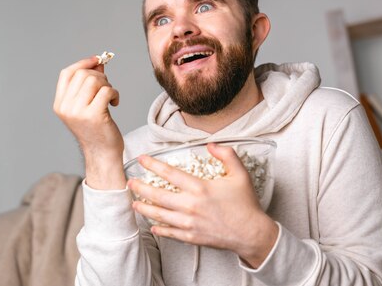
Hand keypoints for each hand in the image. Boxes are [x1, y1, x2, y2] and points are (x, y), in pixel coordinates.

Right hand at [53, 56, 124, 188]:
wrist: (102, 154)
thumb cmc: (97, 129)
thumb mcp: (88, 104)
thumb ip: (89, 84)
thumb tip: (98, 62)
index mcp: (60, 104)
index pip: (66, 73)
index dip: (83, 63)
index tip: (97, 60)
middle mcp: (66, 108)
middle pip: (83, 75)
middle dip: (100, 77)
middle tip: (107, 89)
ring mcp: (78, 112)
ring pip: (95, 81)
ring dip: (108, 85)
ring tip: (110, 97)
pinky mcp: (94, 116)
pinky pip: (106, 91)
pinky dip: (114, 94)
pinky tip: (114, 103)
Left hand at [128, 143, 278, 267]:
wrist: (251, 233)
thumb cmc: (245, 204)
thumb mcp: (240, 174)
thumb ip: (226, 155)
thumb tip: (211, 145)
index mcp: (200, 188)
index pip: (170, 173)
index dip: (153, 165)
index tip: (142, 159)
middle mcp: (190, 205)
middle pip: (158, 195)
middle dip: (141, 187)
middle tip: (130, 182)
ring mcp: (189, 223)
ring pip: (159, 215)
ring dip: (144, 208)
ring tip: (135, 202)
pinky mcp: (191, 237)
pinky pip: (169, 232)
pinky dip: (159, 228)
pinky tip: (152, 225)